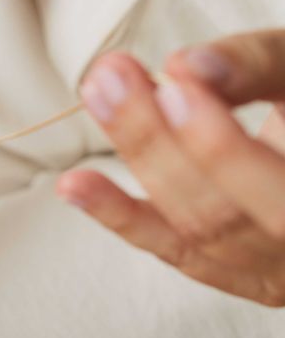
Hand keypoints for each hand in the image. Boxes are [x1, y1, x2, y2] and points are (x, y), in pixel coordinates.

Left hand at [56, 29, 284, 306]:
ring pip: (190, 230)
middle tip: (111, 79)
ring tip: (97, 96)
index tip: (176, 87)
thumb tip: (186, 67)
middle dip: (156, 141)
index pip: (277, 196)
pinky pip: (169, 248)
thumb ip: (258, 64)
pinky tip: (74, 185)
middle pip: (219, 213)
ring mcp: (270, 272)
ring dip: (136, 160)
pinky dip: (117, 214)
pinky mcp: (228, 272)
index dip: (220, 147)